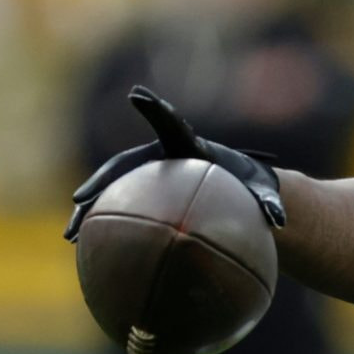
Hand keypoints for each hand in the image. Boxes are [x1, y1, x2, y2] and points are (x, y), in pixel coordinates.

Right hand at [66, 87, 283, 241]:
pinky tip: (90, 259)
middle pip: (123, 169)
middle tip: (81, 200)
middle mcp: (159, 161)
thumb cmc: (251, 191)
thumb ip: (270, 204)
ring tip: (72, 237)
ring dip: (90, 215)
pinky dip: (104, 234)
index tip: (139, 95)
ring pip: (113, 195)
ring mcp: (146, 180)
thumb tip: (281, 221)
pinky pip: (120, 216)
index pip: (171, 127)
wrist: (238, 194)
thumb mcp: (263, 196)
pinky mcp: (143, 199)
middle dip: (101, 183)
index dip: (157, 109)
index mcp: (188, 149)